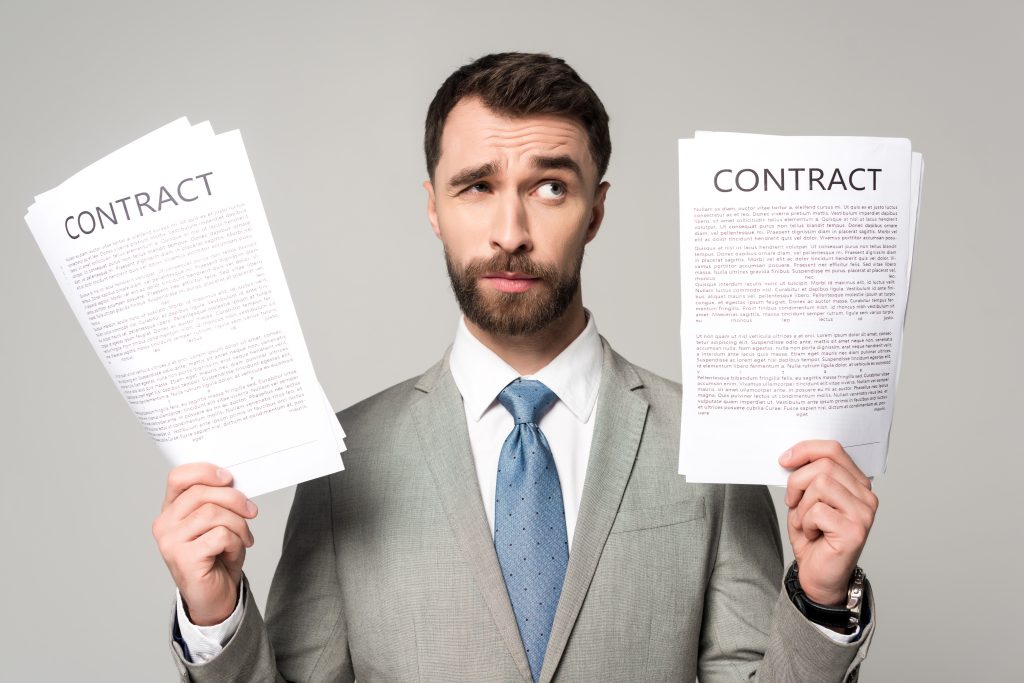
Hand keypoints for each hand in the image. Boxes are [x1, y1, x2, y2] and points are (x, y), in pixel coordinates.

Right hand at [152, 463, 257, 624]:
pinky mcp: (184, 559)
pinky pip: (220, 535)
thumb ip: (217, 501)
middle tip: (250, 511)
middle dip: (234, 499)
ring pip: (214, 513)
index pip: (179, 477)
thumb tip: (232, 483)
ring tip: (242, 538)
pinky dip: (236, 542)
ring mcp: (171, 542)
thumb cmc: (217, 557)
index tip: (229, 478)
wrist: (215, 597)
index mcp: (171, 510)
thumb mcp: (218, 522)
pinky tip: (233, 552)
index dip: (205, 471)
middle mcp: (165, 525)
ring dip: (238, 525)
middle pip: (202, 493)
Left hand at [779, 440, 877, 605]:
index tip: (784, 460)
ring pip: (820, 484)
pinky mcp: (855, 530)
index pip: (833, 449)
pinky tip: (812, 535)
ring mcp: (864, 513)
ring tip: (805, 523)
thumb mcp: (805, 500)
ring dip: (801, 506)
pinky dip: (804, 523)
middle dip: (797, 482)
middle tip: (792, 502)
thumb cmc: (813, 537)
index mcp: (856, 483)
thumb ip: (807, 476)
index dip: (805, 450)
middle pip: (823, 465)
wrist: (818, 576)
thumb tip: (791, 457)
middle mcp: (866, 495)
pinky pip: (817, 511)